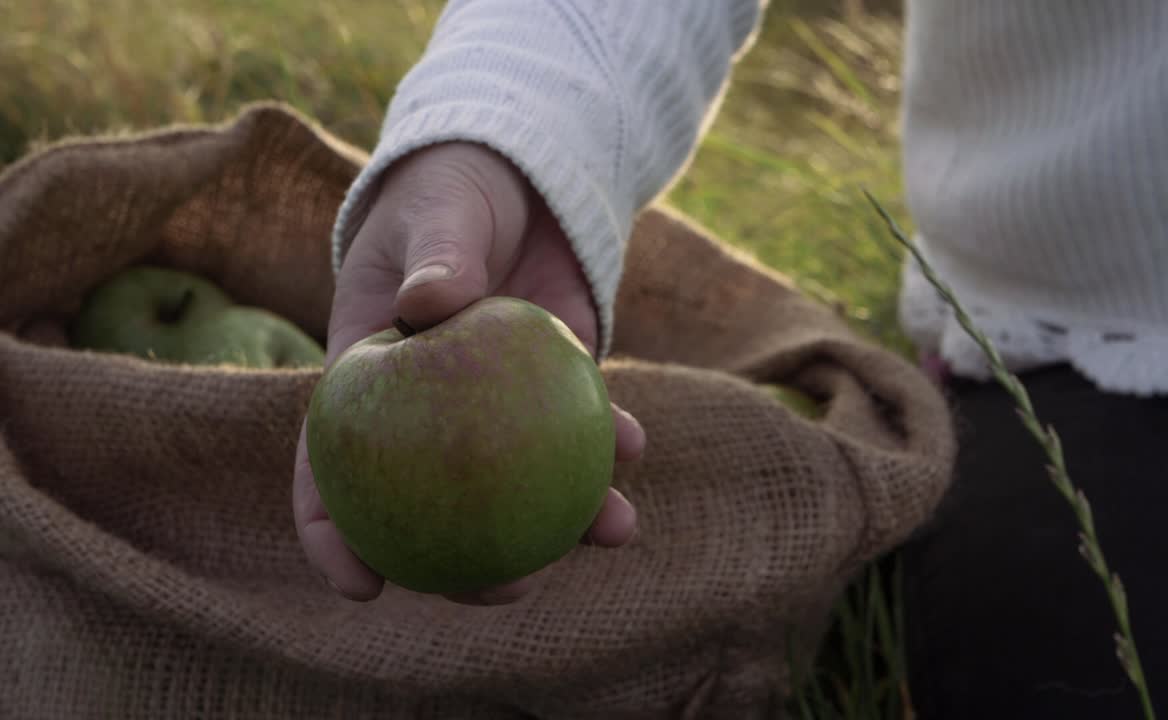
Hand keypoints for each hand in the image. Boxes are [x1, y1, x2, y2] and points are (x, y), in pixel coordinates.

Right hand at [293, 142, 644, 604]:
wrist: (517, 178)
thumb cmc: (449, 193)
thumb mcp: (435, 211)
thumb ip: (434, 254)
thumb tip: (427, 305)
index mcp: (367, 386)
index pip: (328, 471)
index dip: (333, 537)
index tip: (360, 589)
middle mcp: (429, 417)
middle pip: (436, 513)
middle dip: (471, 570)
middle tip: (511, 592)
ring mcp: (497, 413)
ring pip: (523, 487)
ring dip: (571, 521)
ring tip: (614, 531)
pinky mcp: (555, 391)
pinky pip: (582, 429)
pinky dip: (611, 442)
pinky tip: (636, 446)